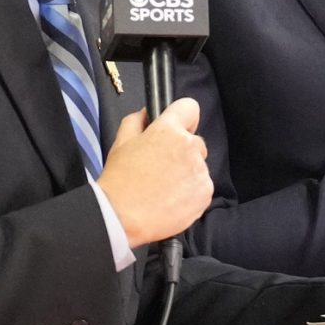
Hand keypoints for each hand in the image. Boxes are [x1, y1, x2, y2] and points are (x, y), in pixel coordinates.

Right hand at [96, 97, 212, 248]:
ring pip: (198, 166)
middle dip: (182, 151)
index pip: (189, 108)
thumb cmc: (119, 180)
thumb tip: (147, 113)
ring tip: (163, 187)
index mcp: (169, 130)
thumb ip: (137, 121)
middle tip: (160, 167)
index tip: (176, 129)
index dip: (182, 118)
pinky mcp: (205, 193)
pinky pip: (202, 187)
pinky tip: (171, 200)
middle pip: (195, 142)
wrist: (122, 217)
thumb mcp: (121, 142)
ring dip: (186, 173)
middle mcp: (190, 147)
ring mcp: (200, 171)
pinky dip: (191, 193)